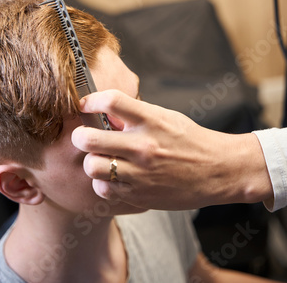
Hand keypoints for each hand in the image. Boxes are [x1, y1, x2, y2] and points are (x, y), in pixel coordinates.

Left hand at [71, 90, 272, 210]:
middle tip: (84, 135)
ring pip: (91, 166)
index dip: (90, 100)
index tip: (85, 104)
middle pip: (88, 139)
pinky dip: (104, 182)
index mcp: (151, 120)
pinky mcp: (140, 195)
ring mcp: (141, 173)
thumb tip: (103, 113)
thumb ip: (134, 115)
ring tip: (101, 158)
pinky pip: (104, 189)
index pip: (110, 101)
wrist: (217, 170)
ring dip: (92, 161)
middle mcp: (143, 146)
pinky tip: (114, 176)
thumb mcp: (165, 117)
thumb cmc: (190, 140)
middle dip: (80, 135)